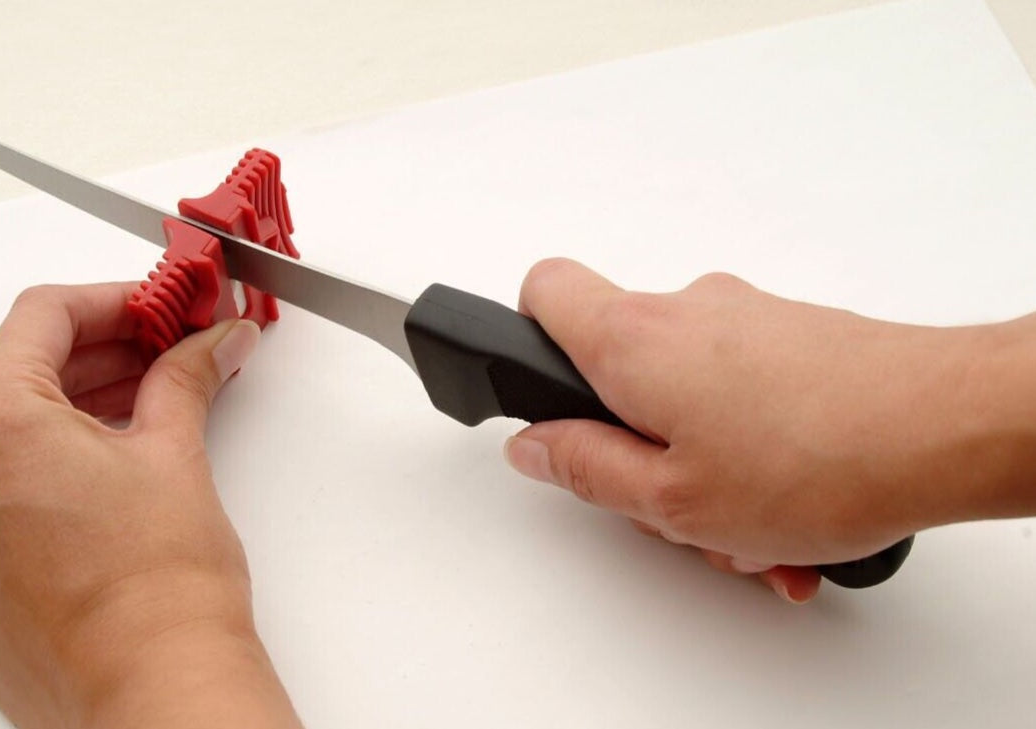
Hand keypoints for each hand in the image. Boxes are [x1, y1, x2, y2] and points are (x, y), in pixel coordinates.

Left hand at [0, 283, 299, 727]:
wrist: (152, 692)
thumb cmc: (157, 594)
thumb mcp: (175, 454)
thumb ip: (186, 377)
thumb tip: (209, 343)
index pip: (44, 316)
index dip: (114, 301)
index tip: (157, 307)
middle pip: (21, 375)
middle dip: (103, 358)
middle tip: (170, 352)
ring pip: (4, 439)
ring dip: (74, 414)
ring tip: (150, 412)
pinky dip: (43, 474)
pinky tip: (107, 478)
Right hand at [504, 259, 1035, 602]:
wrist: (949, 426)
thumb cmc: (820, 461)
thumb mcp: (671, 499)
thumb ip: (585, 468)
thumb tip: (534, 446)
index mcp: (634, 342)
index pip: (544, 290)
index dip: (529, 340)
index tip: (547, 398)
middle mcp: (688, 309)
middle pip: (623, 369)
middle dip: (639, 446)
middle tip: (675, 509)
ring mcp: (749, 316)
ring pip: (692, 394)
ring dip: (708, 464)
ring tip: (756, 529)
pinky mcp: (799, 334)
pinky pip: (749, 395)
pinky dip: (757, 452)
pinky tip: (793, 511)